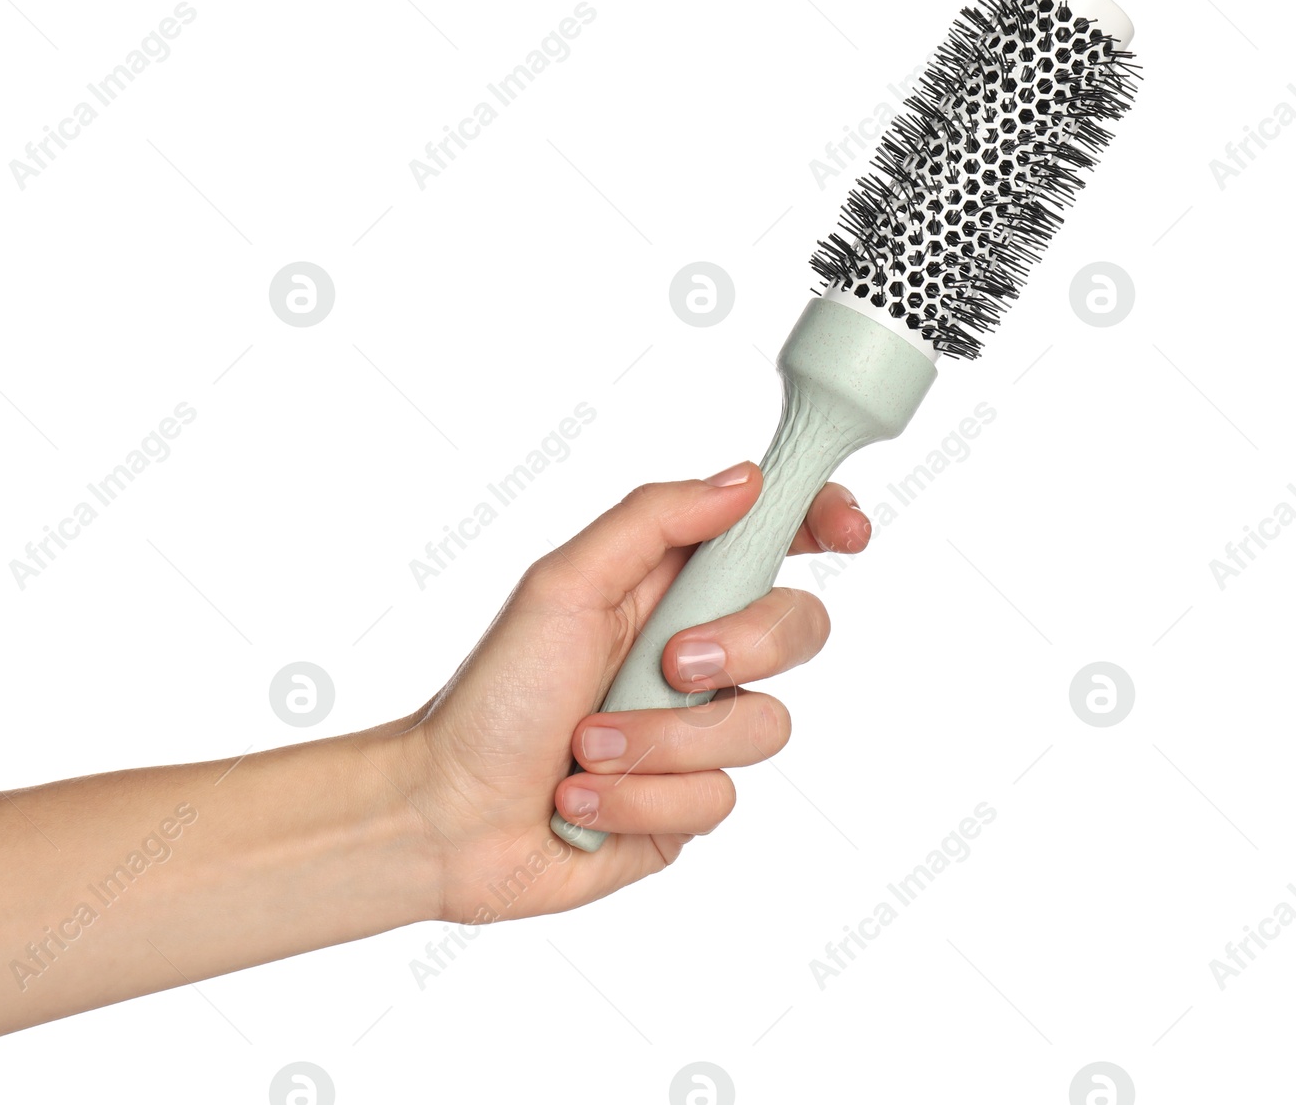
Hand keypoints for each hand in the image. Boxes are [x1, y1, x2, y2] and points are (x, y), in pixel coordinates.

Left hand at [391, 462, 870, 923]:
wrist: (448, 816)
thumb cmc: (492, 696)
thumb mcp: (562, 587)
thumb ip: (652, 522)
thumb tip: (745, 480)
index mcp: (662, 589)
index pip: (768, 540)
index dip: (819, 522)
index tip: (846, 531)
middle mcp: (691, 657)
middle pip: (796, 629)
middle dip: (742, 648)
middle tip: (671, 665)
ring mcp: (694, 736)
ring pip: (762, 729)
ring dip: (659, 743)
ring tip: (586, 749)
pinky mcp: (686, 808)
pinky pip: (715, 801)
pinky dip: (636, 800)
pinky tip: (580, 802)